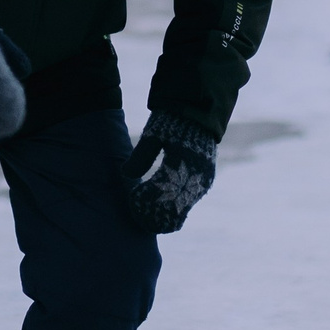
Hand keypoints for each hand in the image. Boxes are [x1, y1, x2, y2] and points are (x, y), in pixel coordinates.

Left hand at [123, 113, 215, 233]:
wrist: (198, 113)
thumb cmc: (173, 121)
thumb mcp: (154, 134)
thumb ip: (141, 156)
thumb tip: (125, 174)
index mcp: (185, 163)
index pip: (162, 192)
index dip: (146, 200)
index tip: (132, 199)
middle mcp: (197, 176)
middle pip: (174, 207)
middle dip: (153, 214)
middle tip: (135, 214)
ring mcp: (203, 181)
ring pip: (183, 209)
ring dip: (163, 215)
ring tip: (144, 217)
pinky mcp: (204, 182)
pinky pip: (188, 203)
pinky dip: (173, 209)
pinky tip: (158, 210)